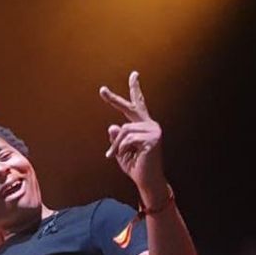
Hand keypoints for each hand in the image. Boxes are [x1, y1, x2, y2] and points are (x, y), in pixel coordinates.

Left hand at [100, 71, 166, 198]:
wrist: (146, 180)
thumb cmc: (135, 167)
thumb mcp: (121, 152)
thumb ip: (117, 138)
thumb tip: (112, 125)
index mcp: (143, 125)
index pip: (137, 105)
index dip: (135, 90)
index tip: (134, 75)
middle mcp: (150, 124)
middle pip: (131, 107)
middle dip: (114, 99)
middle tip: (101, 90)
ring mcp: (153, 130)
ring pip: (124, 129)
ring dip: (116, 145)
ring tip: (116, 156)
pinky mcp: (153, 137)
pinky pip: (127, 138)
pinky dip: (121, 148)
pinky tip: (129, 156)